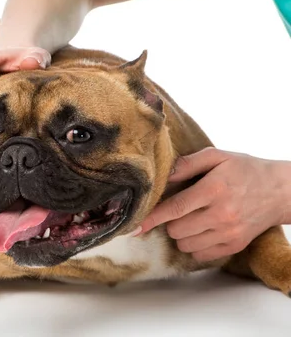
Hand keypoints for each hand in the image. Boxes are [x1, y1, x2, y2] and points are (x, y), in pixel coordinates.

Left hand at [138, 147, 290, 261]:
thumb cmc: (245, 170)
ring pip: (185, 244)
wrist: (281, 191)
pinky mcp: (234, 245)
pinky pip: (200, 255)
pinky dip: (194, 245)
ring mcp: (229, 232)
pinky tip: (202, 230)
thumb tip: (162, 173)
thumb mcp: (217, 157)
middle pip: (176, 229)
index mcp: (213, 189)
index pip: (174, 207)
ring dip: (181, 234)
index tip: (135, 225)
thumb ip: (187, 164)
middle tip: (180, 209)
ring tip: (192, 218)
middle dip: (170, 221)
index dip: (152, 217)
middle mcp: (221, 214)